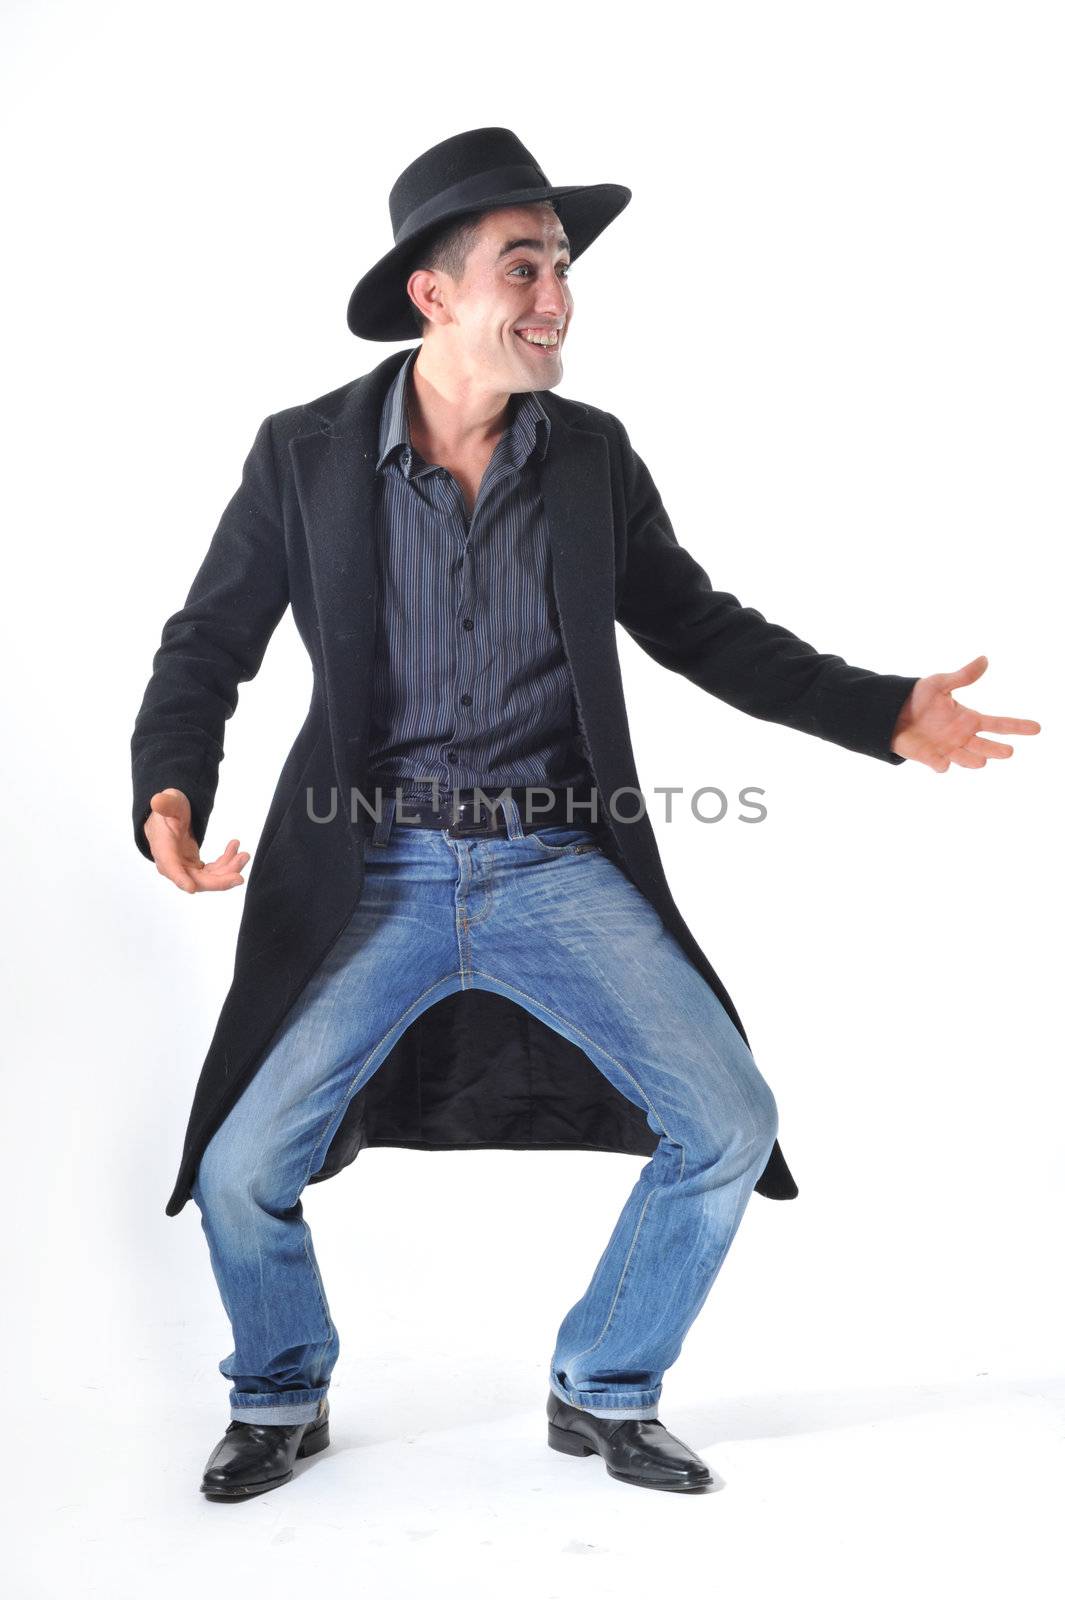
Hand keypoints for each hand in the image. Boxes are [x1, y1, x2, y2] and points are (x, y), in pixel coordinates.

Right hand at [143, 788, 249, 892]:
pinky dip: (227, 863)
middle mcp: (173, 864)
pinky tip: (235, 848)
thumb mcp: (170, 801)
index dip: (180, 878)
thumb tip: (157, 801)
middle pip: (195, 880)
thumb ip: (166, 803)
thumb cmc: (169, 810)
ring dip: (228, 871)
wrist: (171, 818)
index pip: (169, 866)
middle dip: (218, 881)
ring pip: (208, 879)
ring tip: (244, 855)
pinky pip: (214, 872)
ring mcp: (185, 868)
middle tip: (239, 877)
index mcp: (163, 848)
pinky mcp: (196, 867)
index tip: (191, 888)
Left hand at [890, 656, 1040, 771]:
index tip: (1037, 728)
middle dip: (997, 750)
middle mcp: (962, 737)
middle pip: (987, 747)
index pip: (999, 724)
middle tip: (1008, 752)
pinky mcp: (930, 757)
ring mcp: (947, 749)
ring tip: (982, 761)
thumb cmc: (917, 697)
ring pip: (968, 760)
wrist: (890, 713)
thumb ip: (962, 676)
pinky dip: (942, 765)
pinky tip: (942, 763)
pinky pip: (940, 765)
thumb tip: (984, 659)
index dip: (1017, 726)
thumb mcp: (939, 683)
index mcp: (969, 719)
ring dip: (974, 760)